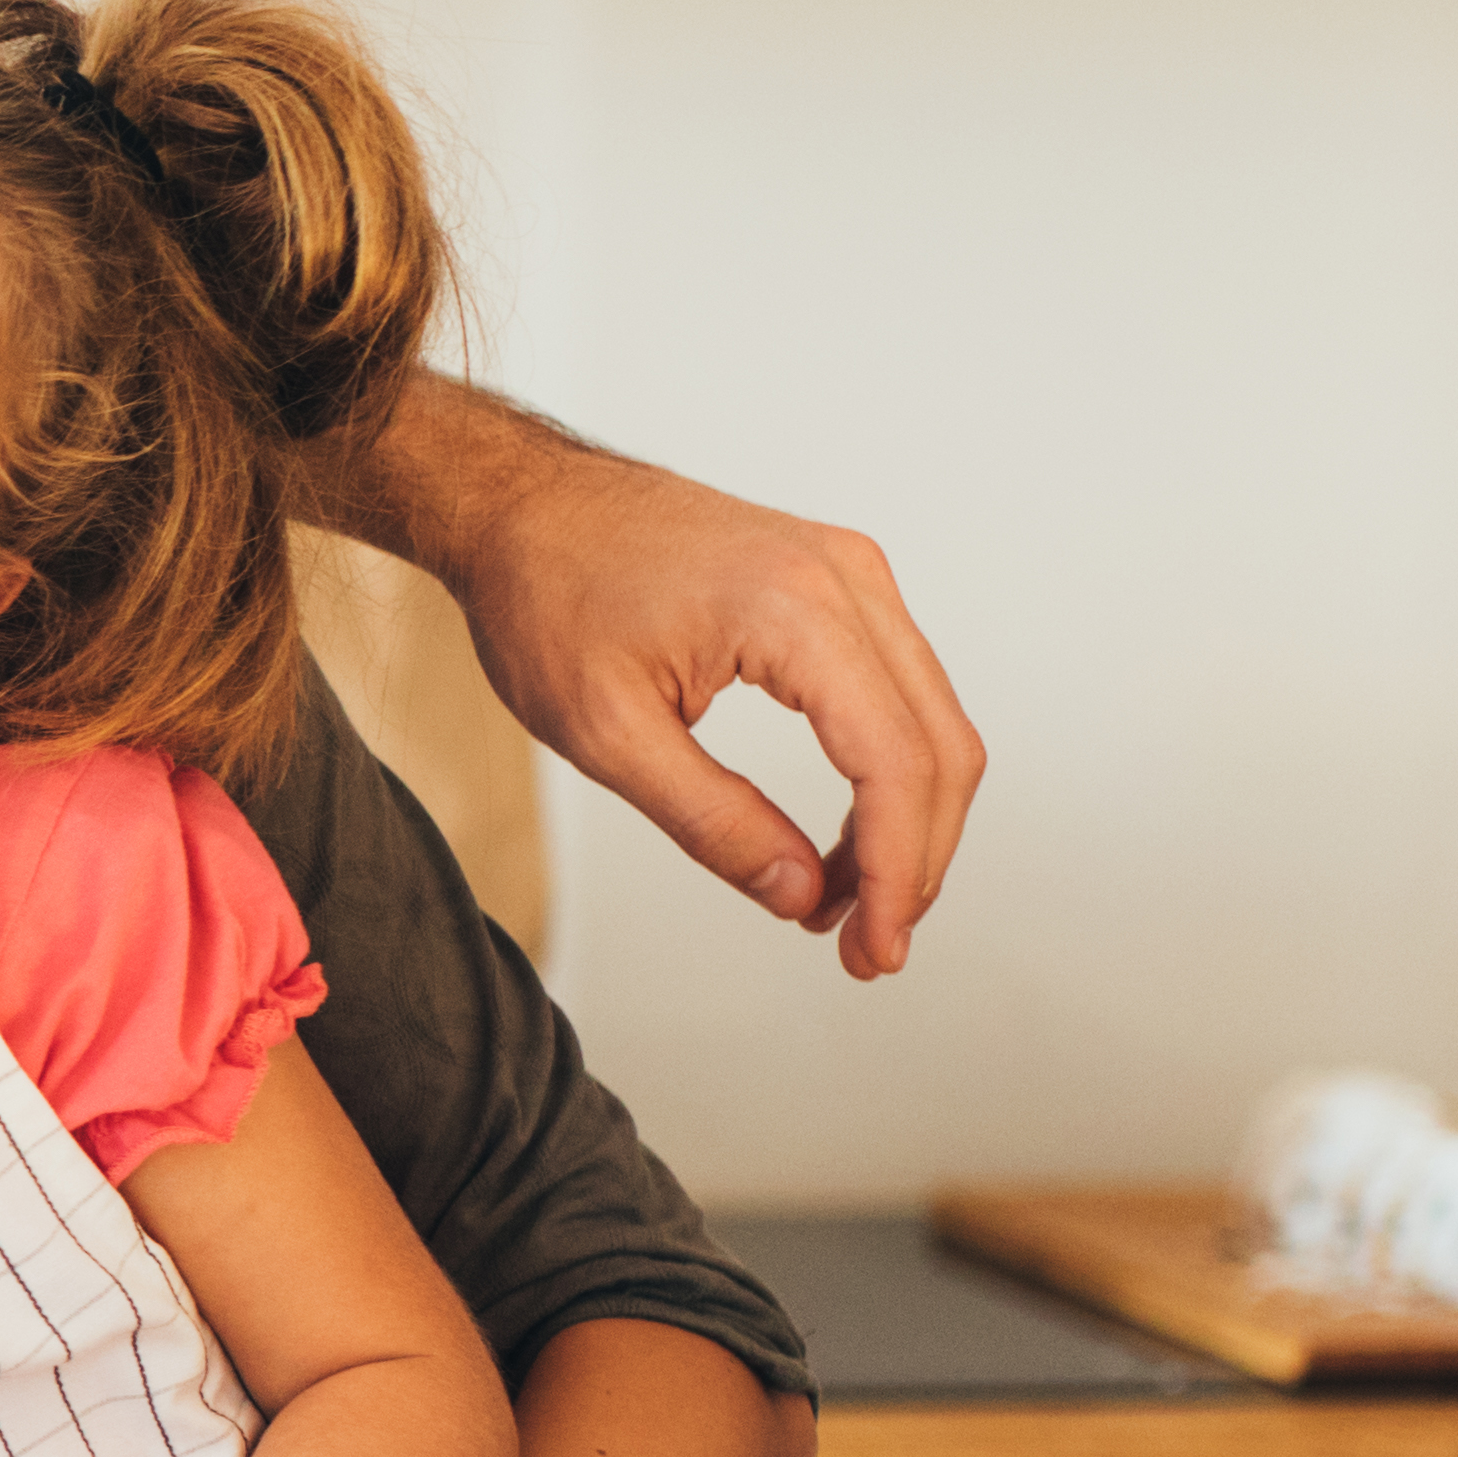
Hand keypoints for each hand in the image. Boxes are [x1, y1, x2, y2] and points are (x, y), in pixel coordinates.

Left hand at [428, 428, 983, 981]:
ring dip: (904, 824)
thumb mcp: (608, 734)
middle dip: (914, 862)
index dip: (897, 873)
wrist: (520, 505)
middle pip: (937, 747)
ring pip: (930, 722)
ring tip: (842, 905)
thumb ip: (712, 821)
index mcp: (793, 608)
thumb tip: (803, 895)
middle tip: (864, 949)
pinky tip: (837, 840)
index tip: (873, 951)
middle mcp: (845, 578)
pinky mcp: (837, 581)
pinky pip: (898, 691)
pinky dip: (884, 772)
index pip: (894, 762)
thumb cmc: (545, 597)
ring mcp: (850, 572)